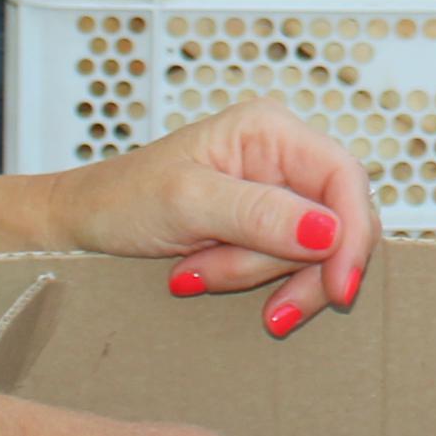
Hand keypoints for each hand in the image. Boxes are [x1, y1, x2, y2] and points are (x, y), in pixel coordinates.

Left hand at [46, 99, 378, 336]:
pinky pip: (287, 261)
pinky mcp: (265, 223)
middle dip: (298, 267)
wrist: (83, 223)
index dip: (352, 234)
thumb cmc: (122, 199)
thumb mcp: (187, 204)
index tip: (338, 286)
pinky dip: (254, 280)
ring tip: (199, 275)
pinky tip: (207, 275)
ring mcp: (275, 189)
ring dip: (261, 276)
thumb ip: (260, 215)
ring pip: (314, 249)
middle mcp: (281, 154)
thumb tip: (329, 231)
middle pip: (338, 220)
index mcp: (270, 129)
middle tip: (265, 307)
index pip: (344, 177)